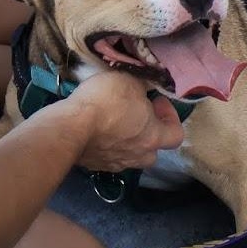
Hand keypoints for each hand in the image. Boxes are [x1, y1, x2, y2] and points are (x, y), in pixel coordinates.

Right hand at [60, 70, 184, 170]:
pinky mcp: (96, 165)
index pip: (176, 134)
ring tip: (116, 121)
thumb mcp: (130, 81)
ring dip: (129, 140)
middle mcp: (139, 156)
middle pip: (153, 149)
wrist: (69, 127)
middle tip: (137, 113)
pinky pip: (109, 155)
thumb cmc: (107, 102)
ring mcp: (116, 163)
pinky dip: (108, 145)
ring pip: (131, 154)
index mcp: (153, 137)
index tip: (156, 101)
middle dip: (149, 132)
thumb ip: (143, 87)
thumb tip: (144, 89)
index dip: (171, 116)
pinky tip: (97, 130)